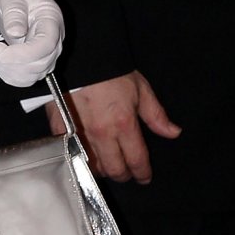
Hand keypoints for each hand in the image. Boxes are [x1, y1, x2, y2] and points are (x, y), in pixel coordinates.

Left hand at [0, 0, 64, 87]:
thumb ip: (14, 14)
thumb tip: (16, 33)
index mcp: (52, 21)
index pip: (46, 45)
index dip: (24, 54)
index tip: (1, 53)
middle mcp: (55, 41)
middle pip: (40, 64)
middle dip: (12, 63)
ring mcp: (47, 54)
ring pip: (33, 75)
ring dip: (9, 71)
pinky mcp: (36, 63)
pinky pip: (26, 79)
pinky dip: (9, 75)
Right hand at [50, 70, 180, 183]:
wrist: (82, 57)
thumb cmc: (113, 72)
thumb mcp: (141, 90)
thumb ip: (156, 116)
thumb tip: (173, 133)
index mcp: (124, 124)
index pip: (136, 160)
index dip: (143, 173)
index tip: (144, 177)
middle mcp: (102, 134)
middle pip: (114, 169)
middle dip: (123, 175)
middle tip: (126, 172)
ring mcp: (79, 134)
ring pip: (92, 166)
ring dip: (102, 170)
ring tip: (107, 165)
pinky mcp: (60, 129)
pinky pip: (70, 154)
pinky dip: (79, 159)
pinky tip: (84, 157)